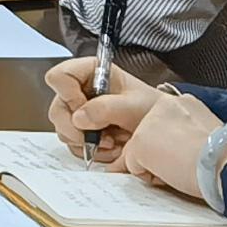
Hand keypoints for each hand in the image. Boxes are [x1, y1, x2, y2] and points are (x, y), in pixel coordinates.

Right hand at [50, 73, 222, 202]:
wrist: (169, 134)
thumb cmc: (157, 111)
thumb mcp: (134, 106)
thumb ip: (104, 108)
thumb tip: (78, 117)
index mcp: (93, 75)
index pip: (60, 76)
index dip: (67, 92)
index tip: (83, 107)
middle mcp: (83, 93)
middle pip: (57, 107)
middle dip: (76, 126)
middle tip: (97, 136)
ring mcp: (83, 115)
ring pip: (63, 130)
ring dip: (87, 141)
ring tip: (113, 143)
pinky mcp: (87, 134)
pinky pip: (74, 145)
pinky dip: (92, 151)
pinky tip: (112, 149)